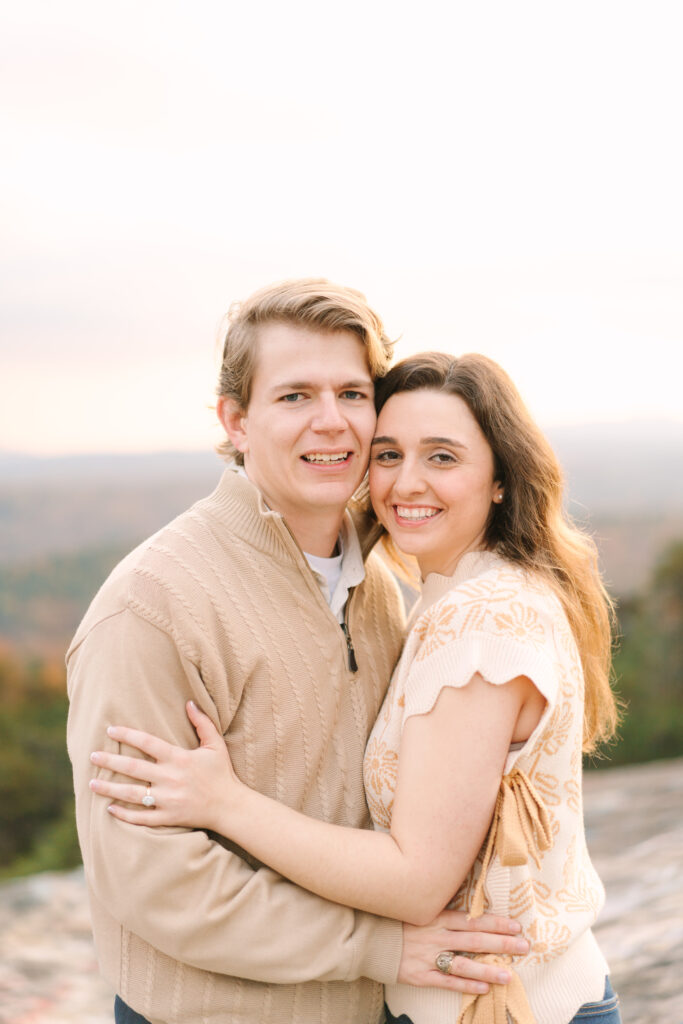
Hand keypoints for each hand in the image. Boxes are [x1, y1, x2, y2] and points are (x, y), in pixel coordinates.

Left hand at [89, 701, 238, 831]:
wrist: (229, 806)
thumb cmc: (222, 773)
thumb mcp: (215, 745)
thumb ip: (202, 723)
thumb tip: (190, 702)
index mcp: (179, 759)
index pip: (147, 743)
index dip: (127, 735)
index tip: (110, 730)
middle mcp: (170, 778)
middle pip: (133, 768)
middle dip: (110, 761)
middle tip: (92, 755)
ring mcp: (167, 800)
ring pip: (131, 794)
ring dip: (110, 788)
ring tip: (91, 783)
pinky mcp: (168, 817)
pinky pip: (141, 818)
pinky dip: (124, 815)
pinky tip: (109, 809)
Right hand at [398, 909, 528, 994]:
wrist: (370, 938)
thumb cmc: (398, 920)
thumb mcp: (421, 909)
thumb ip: (443, 911)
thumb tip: (470, 911)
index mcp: (437, 917)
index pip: (472, 920)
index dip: (495, 923)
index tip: (516, 926)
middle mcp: (436, 936)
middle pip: (474, 940)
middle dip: (501, 943)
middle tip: (524, 946)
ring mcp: (428, 956)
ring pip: (464, 964)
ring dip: (487, 969)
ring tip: (508, 975)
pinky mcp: (420, 975)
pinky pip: (446, 981)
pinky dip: (466, 986)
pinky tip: (483, 988)